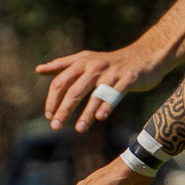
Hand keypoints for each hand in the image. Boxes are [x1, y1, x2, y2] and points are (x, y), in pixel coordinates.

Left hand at [35, 46, 165, 132]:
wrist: (145, 55)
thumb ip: (62, 65)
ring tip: (79, 129)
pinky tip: (100, 117)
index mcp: (82, 62)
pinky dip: (108, 105)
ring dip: (85, 114)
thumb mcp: (86, 60)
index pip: (60, 82)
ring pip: (95, 95)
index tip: (48, 116)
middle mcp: (95, 66)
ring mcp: (112, 72)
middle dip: (63, 109)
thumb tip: (39, 69)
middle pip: (74, 90)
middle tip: (55, 126)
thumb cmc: (111, 62)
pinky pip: (116, 94)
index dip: (52, 100)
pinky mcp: (129, 78)